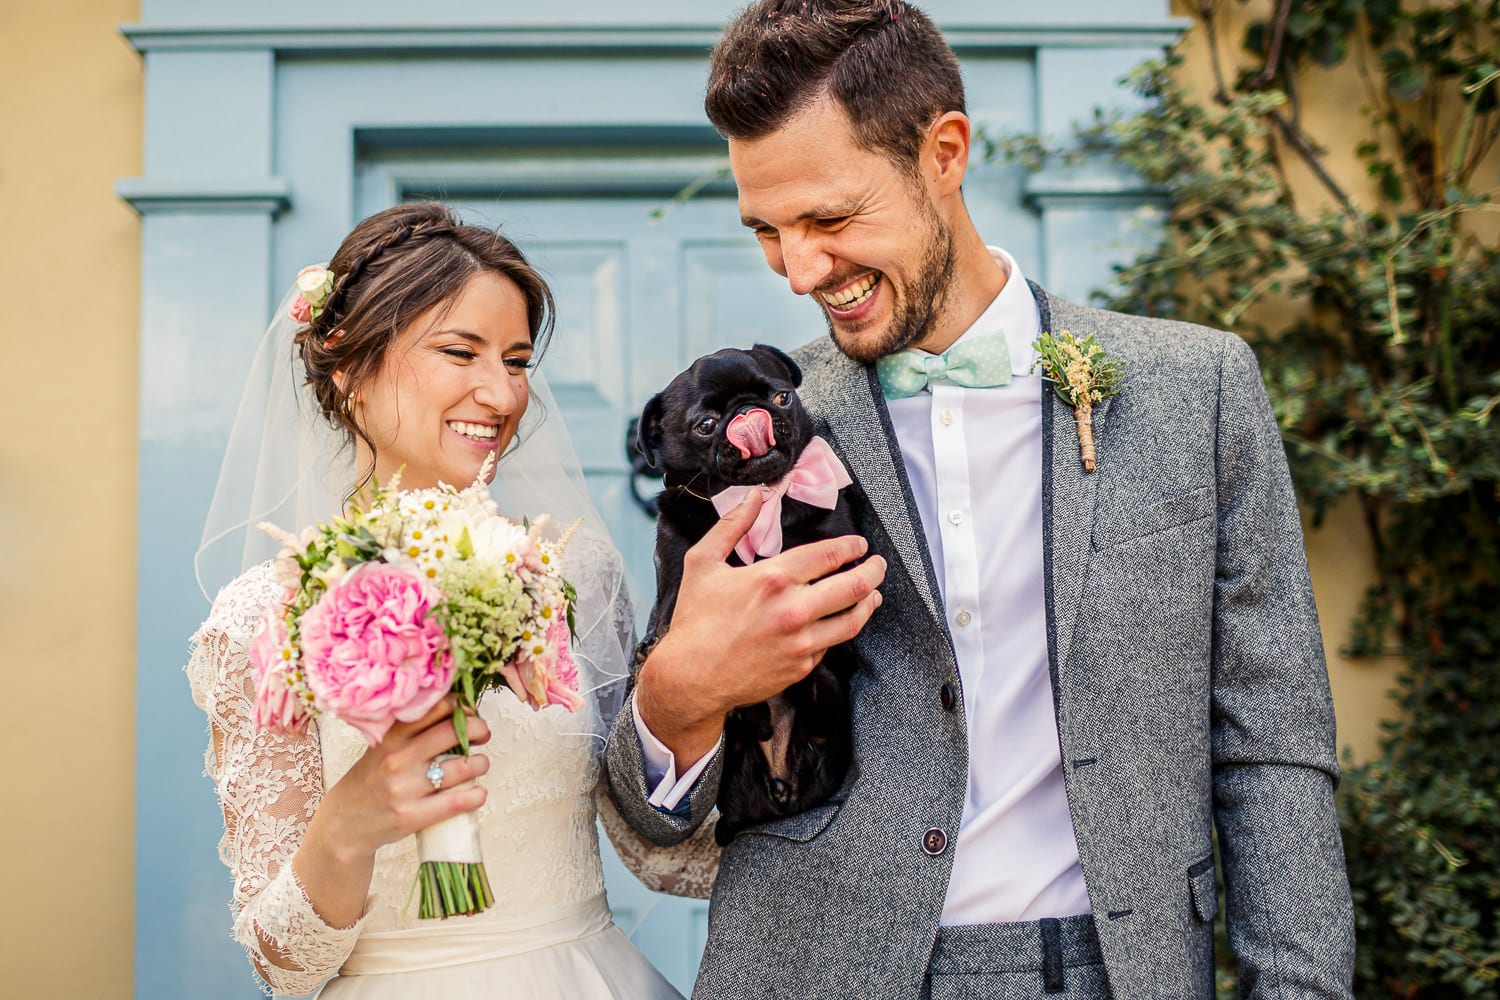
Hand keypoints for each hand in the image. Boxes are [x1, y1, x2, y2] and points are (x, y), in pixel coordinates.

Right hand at [309, 695, 491, 862]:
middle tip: (483, 735)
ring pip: (462, 767)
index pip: (436, 708)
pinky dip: (476, 795)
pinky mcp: (411, 817)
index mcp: (391, 738)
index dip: (461, 707)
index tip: (469, 713)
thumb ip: (410, 731)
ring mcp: (405, 789)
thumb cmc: (369, 781)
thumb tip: (455, 712)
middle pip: (454, 732)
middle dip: (479, 730)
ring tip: (479, 765)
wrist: (343, 824)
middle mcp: (398, 759)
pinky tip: (478, 793)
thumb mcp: (382, 748)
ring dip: (481, 763)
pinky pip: (456, 802)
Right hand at [637, 490, 884, 762]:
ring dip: (869, 603)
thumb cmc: (694, 619)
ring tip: (874, 594)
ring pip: (853, 620)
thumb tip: (754, 495)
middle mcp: (794, 610)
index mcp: (773, 579)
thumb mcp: (703, 562)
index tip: (859, 544)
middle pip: (854, 586)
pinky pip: (829, 644)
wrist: (691, 678)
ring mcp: (801, 642)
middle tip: (879, 565)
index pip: (829, 555)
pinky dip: (837, 630)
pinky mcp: (801, 667)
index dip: (851, 546)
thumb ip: (732, 525)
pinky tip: (836, 622)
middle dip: (873, 571)